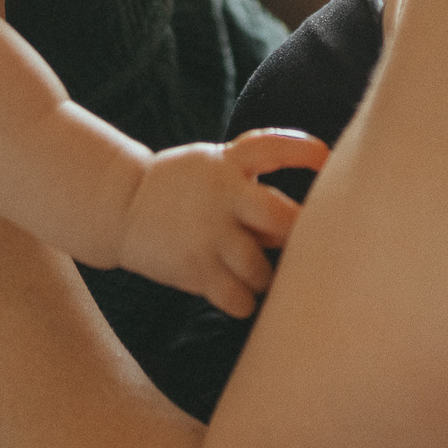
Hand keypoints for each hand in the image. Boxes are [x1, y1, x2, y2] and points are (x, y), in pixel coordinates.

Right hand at [115, 129, 331, 317]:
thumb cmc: (182, 188)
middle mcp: (222, 195)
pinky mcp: (194, 268)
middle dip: (297, 238)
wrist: (120, 205)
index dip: (305, 153)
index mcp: (228, 163)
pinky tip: (236, 294)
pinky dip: (243, 302)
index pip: (273, 146)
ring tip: (253, 274)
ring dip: (263, 277)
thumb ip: (253, 182)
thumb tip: (307, 218)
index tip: (327, 160)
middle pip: (282, 219)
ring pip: (262, 269)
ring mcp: (208, 233)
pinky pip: (238, 298)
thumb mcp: (213, 165)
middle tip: (296, 249)